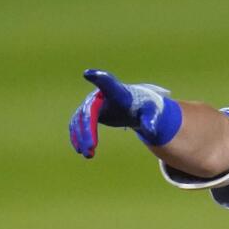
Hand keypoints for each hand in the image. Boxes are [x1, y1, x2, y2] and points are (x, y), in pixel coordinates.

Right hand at [67, 69, 181, 157]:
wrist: (137, 107)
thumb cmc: (145, 108)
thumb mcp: (151, 114)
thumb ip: (150, 121)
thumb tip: (151, 133)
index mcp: (117, 91)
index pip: (106, 82)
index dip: (97, 78)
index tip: (88, 74)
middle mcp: (100, 95)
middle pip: (89, 110)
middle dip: (87, 129)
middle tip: (91, 148)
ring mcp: (91, 103)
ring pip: (80, 119)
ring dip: (81, 137)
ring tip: (87, 154)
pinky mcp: (88, 113)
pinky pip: (77, 124)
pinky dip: (77, 136)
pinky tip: (80, 150)